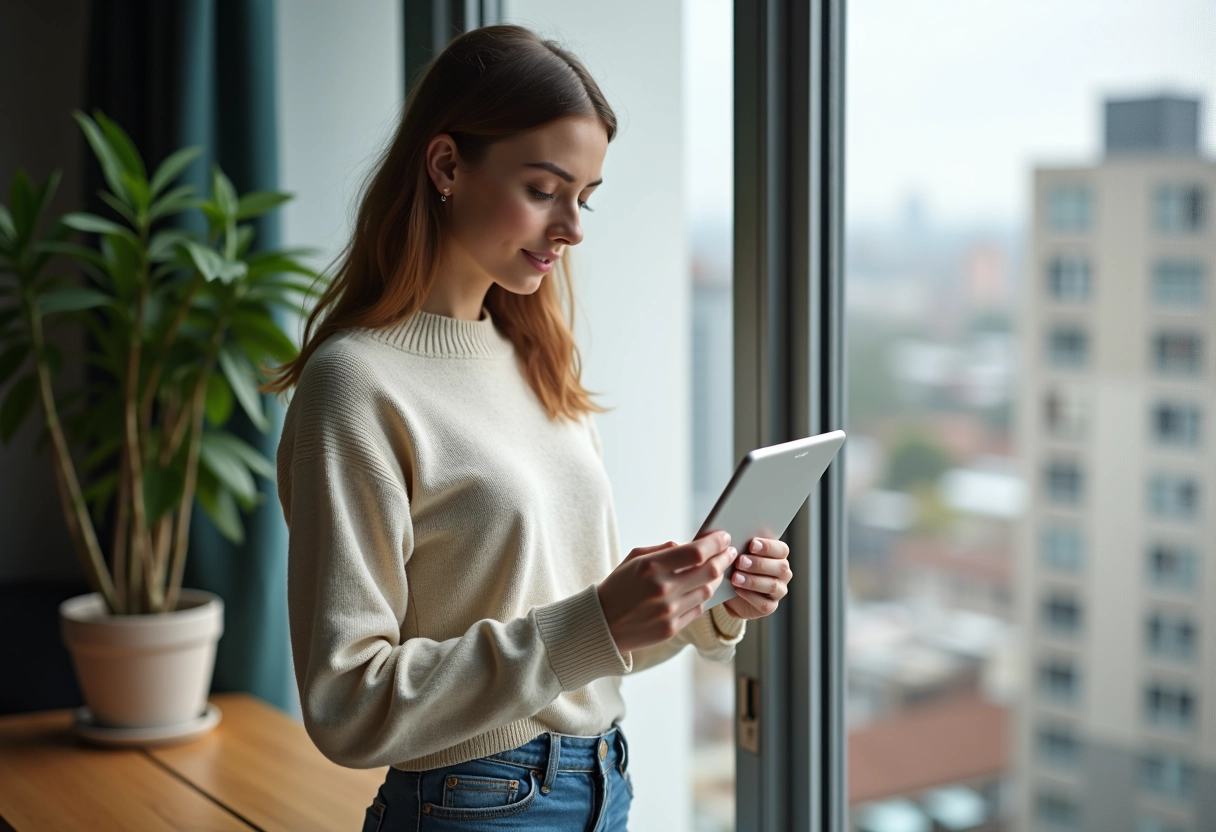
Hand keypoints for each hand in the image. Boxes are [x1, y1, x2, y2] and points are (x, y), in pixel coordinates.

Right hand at [598, 531, 738, 654]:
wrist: (602, 624)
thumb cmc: (619, 586)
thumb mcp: (634, 559)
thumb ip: (664, 550)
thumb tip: (693, 546)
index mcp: (651, 567)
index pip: (696, 552)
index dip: (715, 543)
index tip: (724, 537)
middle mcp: (662, 589)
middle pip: (709, 571)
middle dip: (724, 558)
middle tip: (729, 552)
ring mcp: (668, 611)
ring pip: (707, 591)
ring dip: (716, 578)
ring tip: (717, 570)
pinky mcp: (671, 629)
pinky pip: (698, 609)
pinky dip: (702, 597)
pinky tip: (702, 589)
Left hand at [720, 537, 790, 620]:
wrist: (727, 591)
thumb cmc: (734, 566)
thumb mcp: (737, 554)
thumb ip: (741, 546)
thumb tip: (732, 537)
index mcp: (778, 556)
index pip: (782, 549)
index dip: (769, 546)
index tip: (752, 544)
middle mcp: (783, 573)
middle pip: (781, 567)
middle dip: (759, 564)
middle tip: (740, 561)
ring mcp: (779, 591)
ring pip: (773, 585)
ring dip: (753, 580)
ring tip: (735, 577)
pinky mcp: (770, 607)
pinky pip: (765, 603)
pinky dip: (750, 596)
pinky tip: (738, 590)